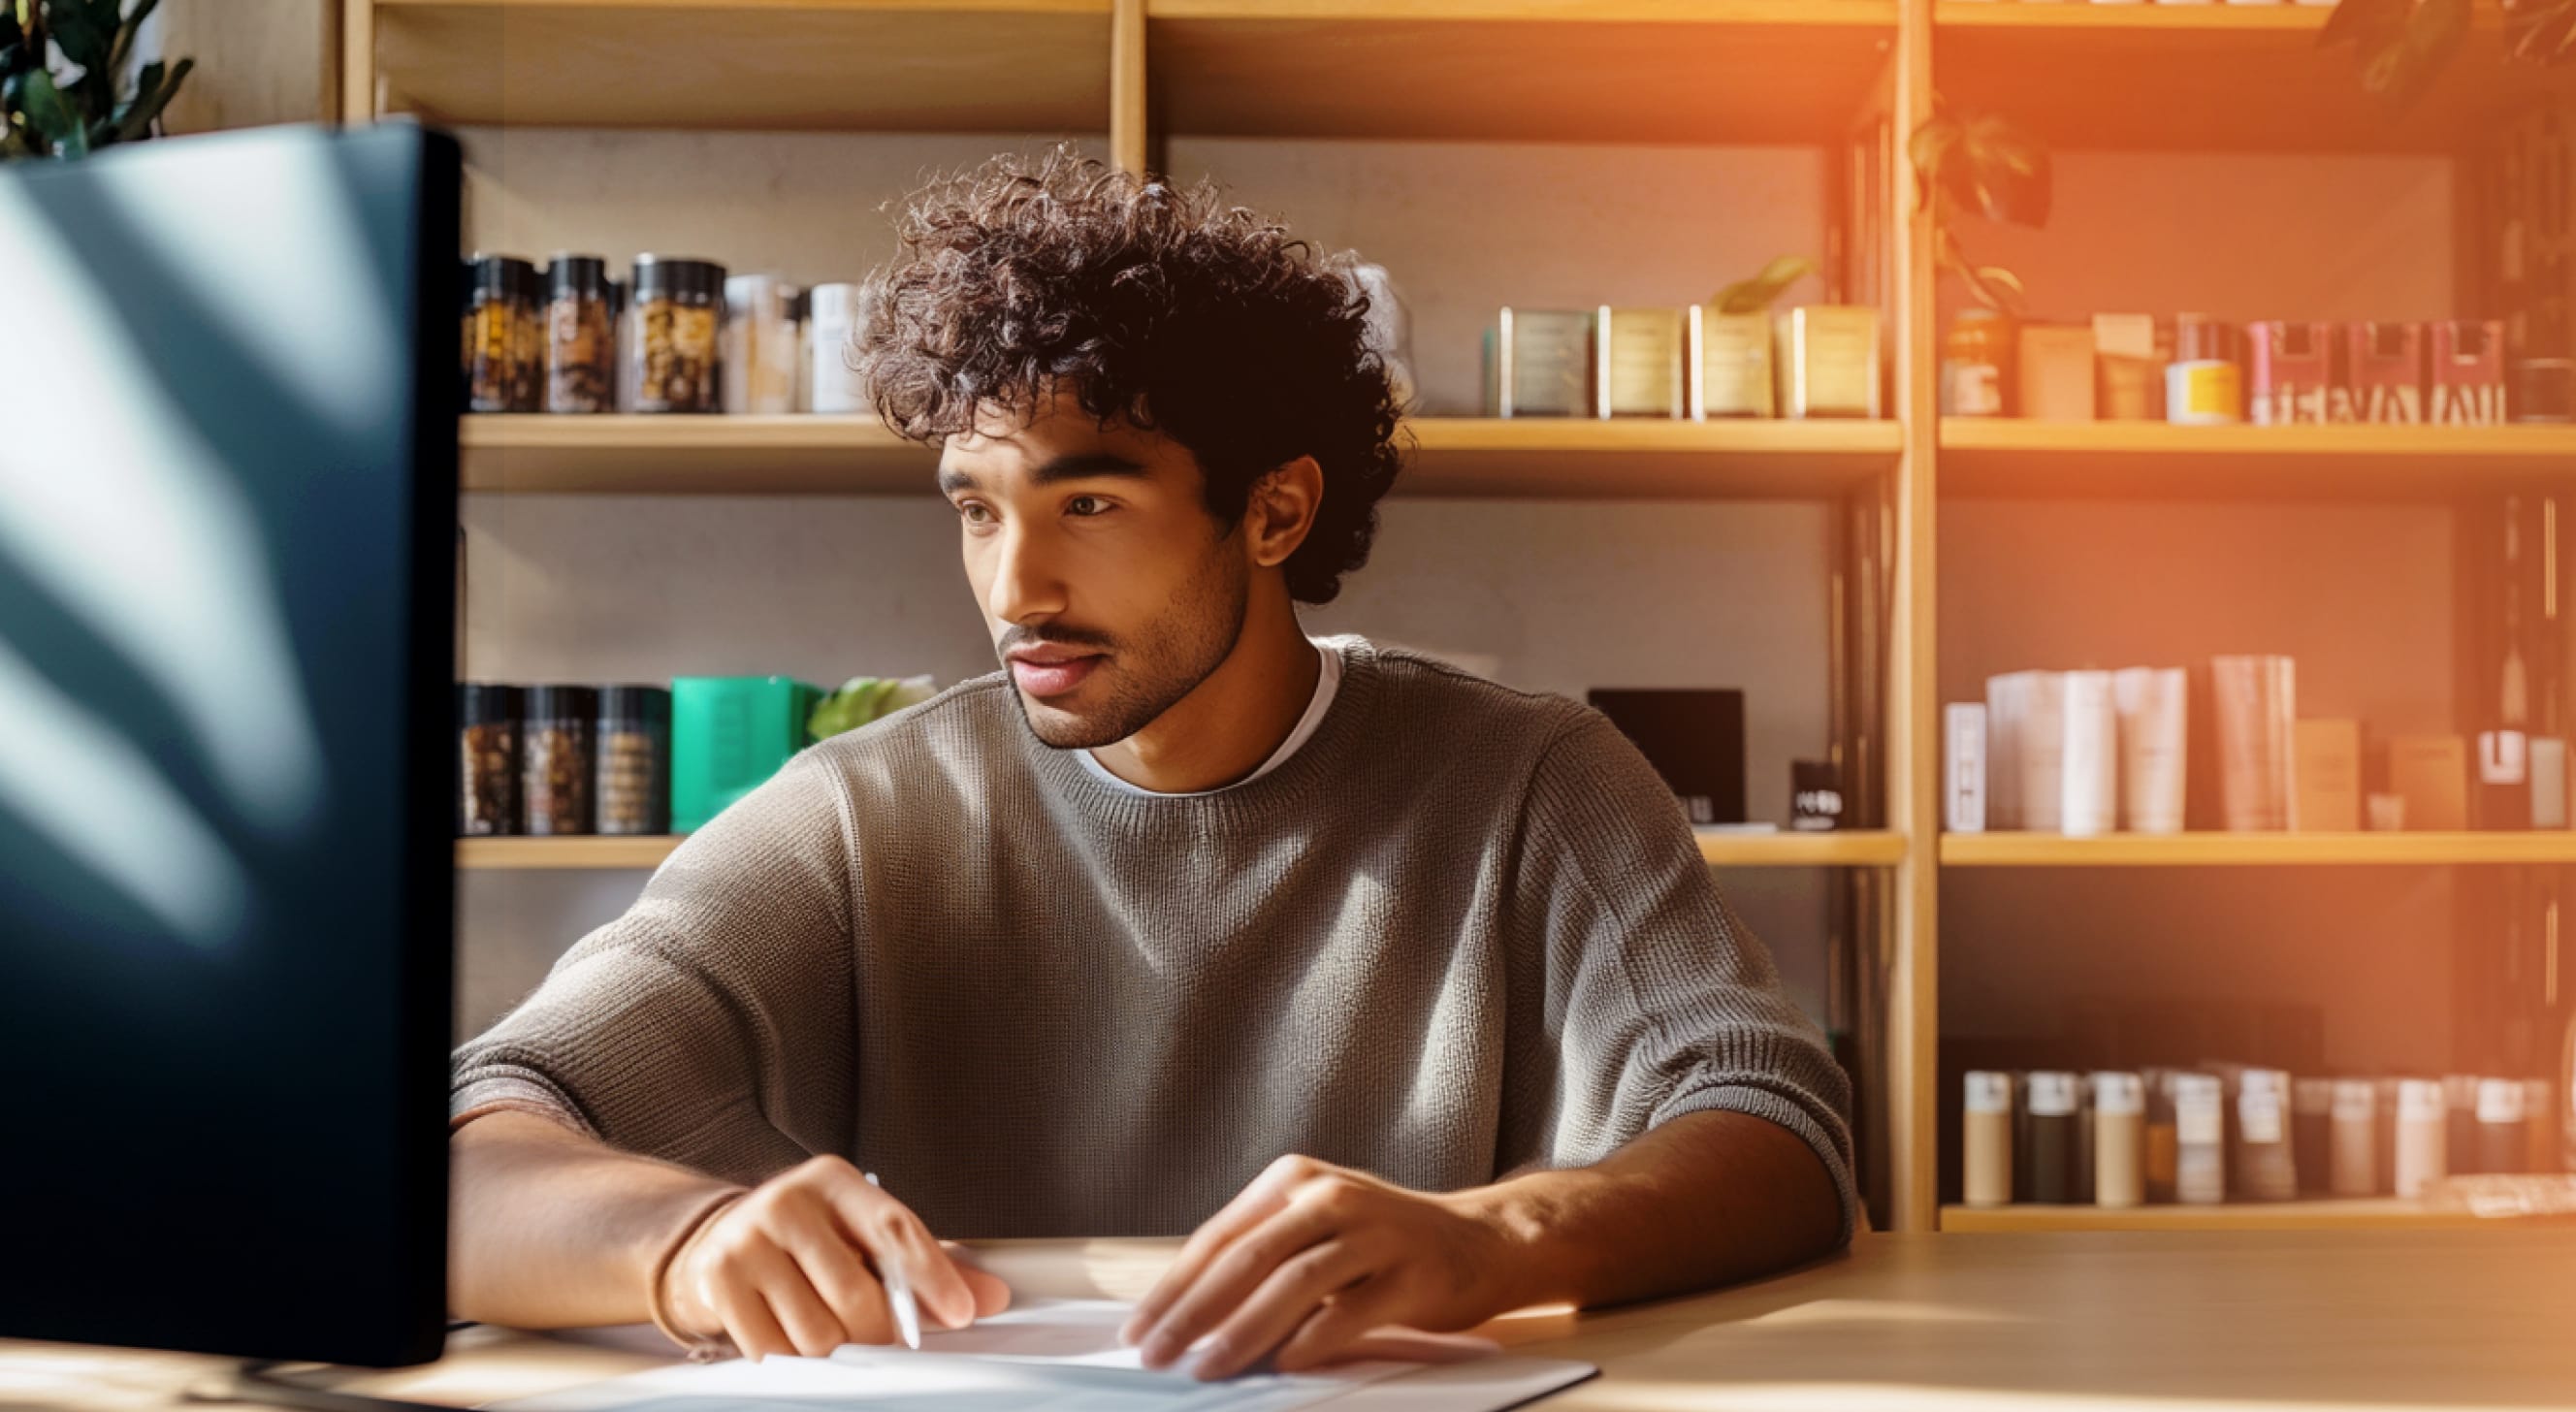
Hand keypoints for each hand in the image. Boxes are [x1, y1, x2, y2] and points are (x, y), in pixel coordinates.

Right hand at [659, 1155, 1011, 1358]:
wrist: (715, 1241)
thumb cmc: (808, 1239)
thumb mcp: (862, 1235)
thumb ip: (925, 1262)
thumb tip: (990, 1295)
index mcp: (834, 1181)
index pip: (894, 1228)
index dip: (933, 1275)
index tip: (962, 1312)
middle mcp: (787, 1201)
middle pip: (856, 1295)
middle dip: (879, 1332)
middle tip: (882, 1338)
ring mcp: (746, 1240)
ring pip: (817, 1333)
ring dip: (833, 1349)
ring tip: (824, 1324)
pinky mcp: (717, 1280)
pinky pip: (774, 1350)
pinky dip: (792, 1358)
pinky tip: (789, 1331)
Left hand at [1119, 1154, 1522, 1379]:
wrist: (1483, 1241)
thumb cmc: (1386, 1242)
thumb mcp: (1316, 1230)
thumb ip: (1260, 1260)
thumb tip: (1189, 1316)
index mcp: (1296, 1180)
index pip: (1218, 1237)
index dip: (1174, 1287)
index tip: (1140, 1328)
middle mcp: (1331, 1196)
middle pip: (1247, 1257)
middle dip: (1193, 1311)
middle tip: (1158, 1352)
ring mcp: (1375, 1232)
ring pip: (1294, 1281)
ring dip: (1243, 1329)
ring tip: (1210, 1365)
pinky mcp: (1411, 1272)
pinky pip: (1351, 1309)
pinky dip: (1312, 1338)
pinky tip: (1284, 1362)